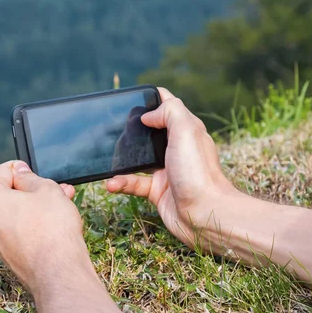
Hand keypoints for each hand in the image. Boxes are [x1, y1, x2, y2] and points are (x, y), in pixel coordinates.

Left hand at [0, 161, 126, 312]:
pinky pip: (18, 229)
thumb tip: (20, 172)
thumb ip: (30, 177)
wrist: (58, 272)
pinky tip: (55, 221)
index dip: (23, 168)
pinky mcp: (6, 254)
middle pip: (7, 193)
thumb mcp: (46, 189)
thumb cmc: (51, 228)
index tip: (37, 172)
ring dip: (37, 204)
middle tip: (56, 187)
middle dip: (33, 189)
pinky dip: (33, 222)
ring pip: (15, 212)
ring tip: (62, 202)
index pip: (2, 171)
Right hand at [106, 88, 240, 247]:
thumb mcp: (186, 131)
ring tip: (105, 158)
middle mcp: (176, 148)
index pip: (168, 106)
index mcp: (186, 129)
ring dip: (121, 158)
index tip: (131, 97)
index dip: (151, 99)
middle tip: (112, 127)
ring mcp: (166, 169)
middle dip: (131, 128)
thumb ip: (169, 111)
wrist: (206, 215)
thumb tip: (147, 114)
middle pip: (150, 131)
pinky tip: (111, 184)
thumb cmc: (198, 173)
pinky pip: (133, 182)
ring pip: (138, 158)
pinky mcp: (157, 190)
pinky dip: (121, 182)